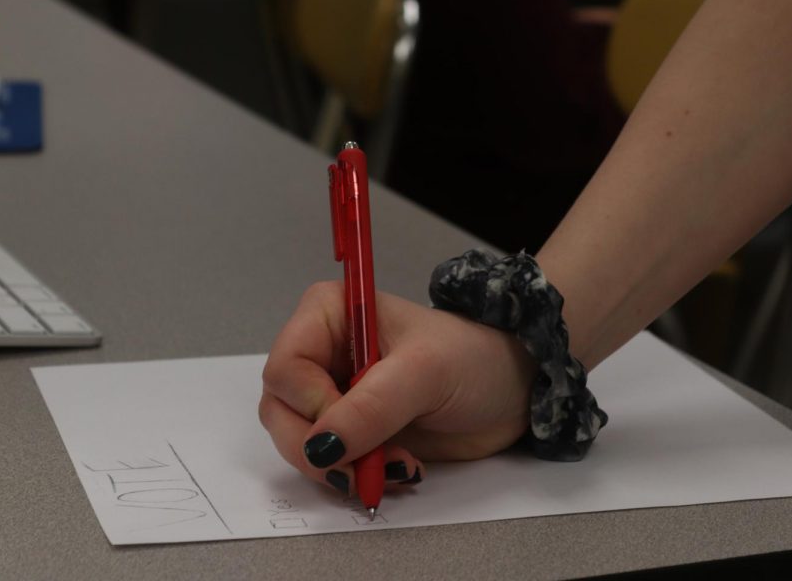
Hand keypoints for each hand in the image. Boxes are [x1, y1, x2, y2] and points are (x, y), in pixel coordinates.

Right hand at [259, 281, 535, 495]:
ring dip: (342, 468)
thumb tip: (320, 446)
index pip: (285, 368)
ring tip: (398, 466)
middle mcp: (322, 353)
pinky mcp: (350, 430)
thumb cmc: (473, 359)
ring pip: (299, 442)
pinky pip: (328, 463)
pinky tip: (399, 470)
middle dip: (320, 449)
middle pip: (281, 411)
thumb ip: (372, 406)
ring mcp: (333, 394)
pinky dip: (356, 477)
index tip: (354, 428)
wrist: (510, 391)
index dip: (311, 405)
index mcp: (330, 314)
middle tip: (365, 468)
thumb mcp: (425, 373)